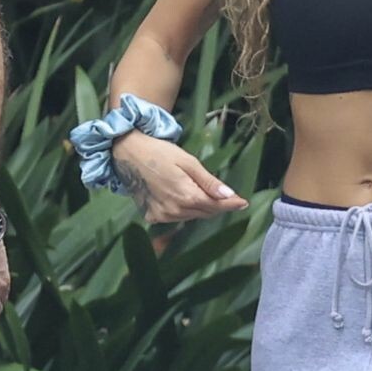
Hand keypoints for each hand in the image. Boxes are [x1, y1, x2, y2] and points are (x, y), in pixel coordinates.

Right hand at [110, 132, 248, 223]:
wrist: (127, 153)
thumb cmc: (159, 152)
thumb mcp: (188, 162)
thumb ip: (209, 181)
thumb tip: (229, 195)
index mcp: (186, 196)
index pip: (217, 206)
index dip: (232, 204)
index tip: (244, 203)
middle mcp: (175, 210)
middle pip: (206, 213)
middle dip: (217, 205)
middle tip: (226, 195)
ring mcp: (162, 216)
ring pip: (192, 216)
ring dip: (200, 207)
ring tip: (197, 190)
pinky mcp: (153, 217)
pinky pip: (176, 217)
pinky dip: (183, 209)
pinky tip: (179, 196)